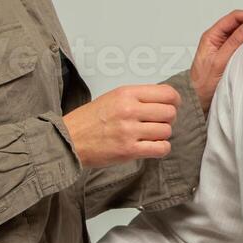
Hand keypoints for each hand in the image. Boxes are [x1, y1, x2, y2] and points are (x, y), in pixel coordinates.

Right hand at [62, 84, 181, 167]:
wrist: (69, 140)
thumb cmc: (89, 120)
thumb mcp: (112, 98)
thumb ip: (137, 98)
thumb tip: (163, 101)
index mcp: (126, 93)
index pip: (167, 93)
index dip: (174, 101)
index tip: (172, 106)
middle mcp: (129, 109)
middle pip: (170, 112)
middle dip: (169, 119)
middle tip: (159, 123)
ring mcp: (129, 130)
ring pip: (166, 131)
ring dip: (162, 135)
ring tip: (150, 136)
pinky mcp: (129, 150)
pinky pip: (161, 148)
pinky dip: (161, 148)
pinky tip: (151, 146)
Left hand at [189, 10, 242, 113]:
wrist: (197, 100)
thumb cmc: (202, 84)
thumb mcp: (219, 62)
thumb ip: (234, 42)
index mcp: (211, 36)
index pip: (233, 18)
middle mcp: (216, 39)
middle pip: (237, 22)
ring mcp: (222, 47)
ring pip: (240, 32)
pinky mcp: (227, 55)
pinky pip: (240, 43)